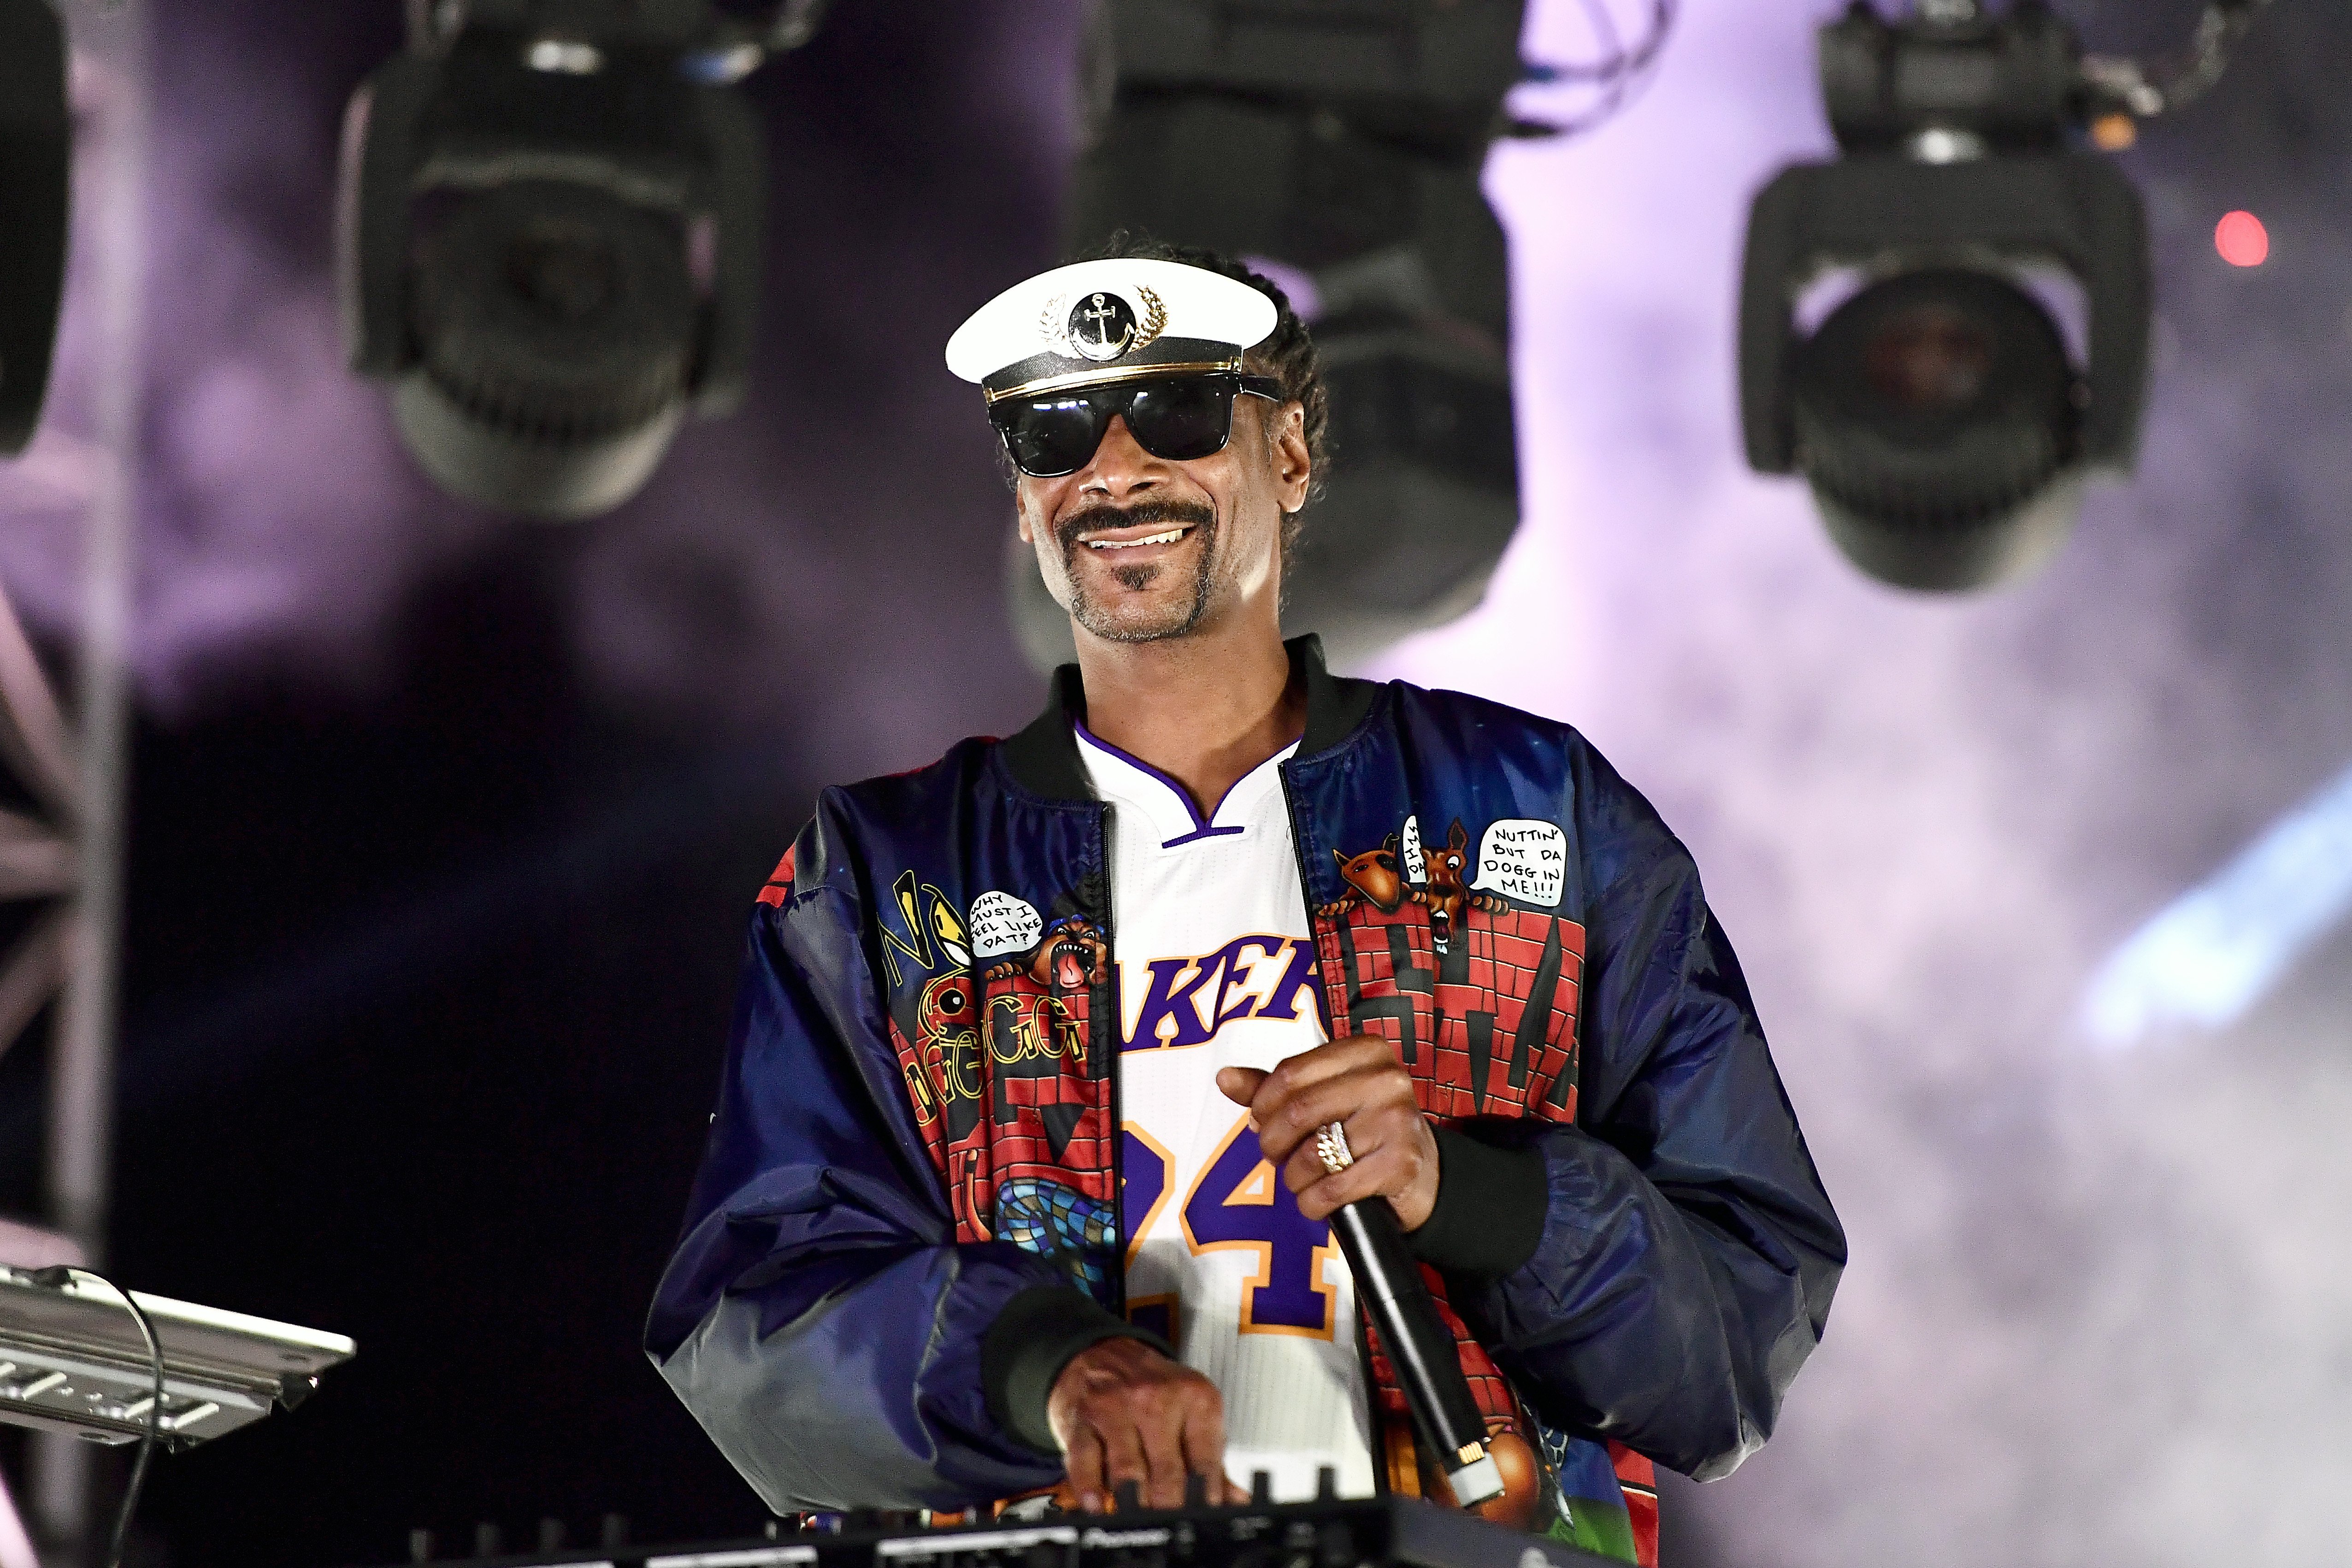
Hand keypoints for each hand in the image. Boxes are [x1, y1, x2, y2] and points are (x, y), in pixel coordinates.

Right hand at [1047, 1337, 1235, 1511]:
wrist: (1099, 1352)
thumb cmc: (1149, 1388)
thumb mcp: (1190, 1411)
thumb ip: (1212, 1459)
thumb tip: (1236, 1500)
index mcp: (1194, 1397)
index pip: (1205, 1460)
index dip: (1206, 1496)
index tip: (1204, 1514)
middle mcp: (1156, 1397)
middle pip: (1168, 1470)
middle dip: (1171, 1506)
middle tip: (1172, 1522)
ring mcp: (1116, 1406)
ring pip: (1129, 1469)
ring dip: (1134, 1502)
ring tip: (1140, 1518)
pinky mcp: (1083, 1418)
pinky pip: (1085, 1459)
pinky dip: (1091, 1487)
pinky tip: (1097, 1503)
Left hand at [1216, 1036, 1438, 1229]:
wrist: (1422, 1172)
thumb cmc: (1362, 1128)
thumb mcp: (1324, 1097)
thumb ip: (1275, 1087)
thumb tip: (1224, 1077)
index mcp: (1365, 1051)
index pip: (1290, 1073)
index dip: (1263, 1104)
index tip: (1260, 1122)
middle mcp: (1386, 1078)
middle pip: (1299, 1111)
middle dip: (1273, 1142)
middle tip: (1274, 1155)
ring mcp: (1397, 1120)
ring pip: (1313, 1155)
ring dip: (1293, 1178)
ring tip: (1300, 1179)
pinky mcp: (1401, 1163)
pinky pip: (1333, 1189)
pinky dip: (1312, 1203)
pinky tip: (1316, 1201)